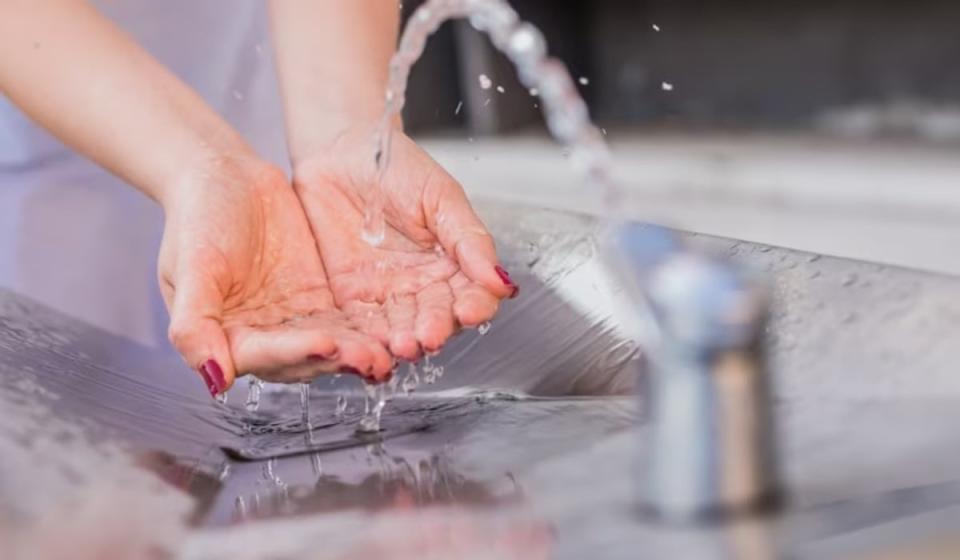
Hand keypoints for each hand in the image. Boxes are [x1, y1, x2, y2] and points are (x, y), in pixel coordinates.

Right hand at [157, 155, 393, 395]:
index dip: (294, 353)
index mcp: (225, 336)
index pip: (263, 356)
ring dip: (356, 352)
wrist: (225, 175)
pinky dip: (365, 331)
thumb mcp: (189, 265)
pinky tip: (390, 336)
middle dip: (336, 359)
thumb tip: (213, 378)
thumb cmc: (198, 216)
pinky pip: (345, 321)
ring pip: (329, 346)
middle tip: (371, 358)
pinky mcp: (318, 300)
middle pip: (302, 358)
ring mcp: (292, 319)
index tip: (325, 344)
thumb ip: (193, 323)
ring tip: (386, 355)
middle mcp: (261, 335)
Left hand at [292, 128, 517, 360]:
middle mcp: (423, 284)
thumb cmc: (394, 165)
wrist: (339, 150)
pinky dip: (367, 340)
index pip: (472, 294)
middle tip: (429, 336)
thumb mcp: (441, 196)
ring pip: (401, 327)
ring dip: (403, 340)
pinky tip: (374, 349)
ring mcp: (387, 292)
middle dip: (435, 329)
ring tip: (403, 346)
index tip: (470, 311)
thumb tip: (500, 280)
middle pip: (437, 317)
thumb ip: (469, 239)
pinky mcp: (351, 296)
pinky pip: (361, 324)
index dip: (474, 306)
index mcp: (453, 262)